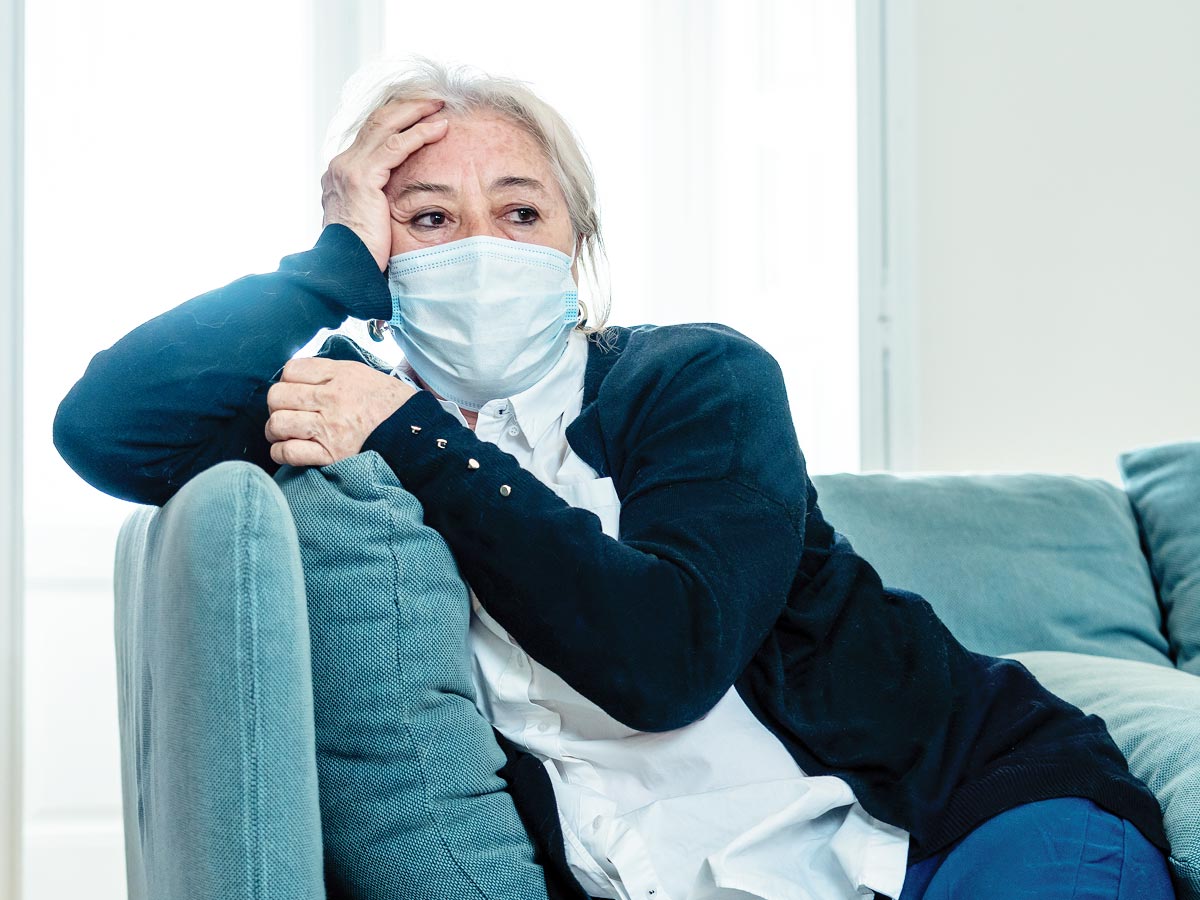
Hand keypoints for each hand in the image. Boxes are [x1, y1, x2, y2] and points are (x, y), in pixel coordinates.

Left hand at [265, 358, 418, 465]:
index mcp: (341, 375)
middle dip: (277, 405)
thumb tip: (299, 377)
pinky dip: (281, 452)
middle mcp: (332, 399)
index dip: (287, 381)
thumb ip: (331, 374)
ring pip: (278, 423)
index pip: (291, 371)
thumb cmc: (390, 405)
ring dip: (275, 430)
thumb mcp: (364, 375)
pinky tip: (286, 450)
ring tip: (283, 432)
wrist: (415, 433)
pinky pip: (289, 452)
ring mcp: (330, 428)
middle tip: (286, 412)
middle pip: (278, 396)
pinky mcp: (330, 455)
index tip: (294, 391)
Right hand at [321, 98, 448, 270]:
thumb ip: (383, 205)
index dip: (396, 119)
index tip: (420, 112)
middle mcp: (341, 165)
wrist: (343, 272)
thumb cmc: (363, 256)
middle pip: (376, 122)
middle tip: (434, 99)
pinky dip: (420, 134)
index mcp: (343, 174)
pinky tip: (439, 128)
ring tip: (440, 105)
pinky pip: (396, 146)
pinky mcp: (362, 178)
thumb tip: (403, 204)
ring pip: (385, 126)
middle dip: (407, 107)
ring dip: (416, 112)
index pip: (370, 135)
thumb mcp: (374, 223)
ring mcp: (348, 168)